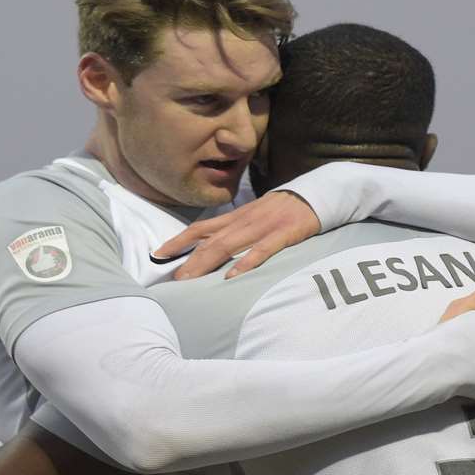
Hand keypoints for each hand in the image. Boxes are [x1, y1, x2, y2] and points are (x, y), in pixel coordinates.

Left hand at [158, 191, 320, 279]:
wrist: (315, 194)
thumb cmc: (284, 209)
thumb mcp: (254, 214)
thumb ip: (235, 228)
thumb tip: (212, 245)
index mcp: (236, 216)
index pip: (200, 228)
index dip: (179, 241)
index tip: (159, 254)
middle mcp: (244, 221)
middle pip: (210, 241)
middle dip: (190, 261)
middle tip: (174, 280)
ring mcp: (263, 227)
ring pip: (229, 245)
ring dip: (207, 263)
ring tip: (191, 280)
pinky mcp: (283, 234)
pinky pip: (262, 250)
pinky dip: (246, 262)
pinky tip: (233, 276)